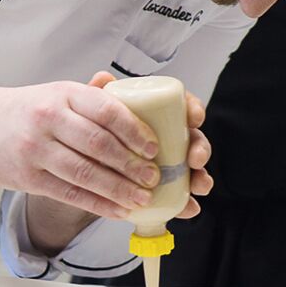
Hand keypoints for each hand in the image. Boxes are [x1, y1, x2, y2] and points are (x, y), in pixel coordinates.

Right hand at [0, 74, 165, 218]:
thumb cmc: (21, 110)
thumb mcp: (55, 92)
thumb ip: (90, 94)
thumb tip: (121, 87)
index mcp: (63, 94)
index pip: (107, 110)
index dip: (134, 130)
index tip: (153, 146)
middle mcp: (49, 119)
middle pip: (99, 145)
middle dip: (131, 164)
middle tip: (154, 176)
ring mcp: (36, 150)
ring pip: (86, 174)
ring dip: (119, 189)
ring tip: (140, 197)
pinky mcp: (27, 178)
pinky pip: (70, 194)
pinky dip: (98, 205)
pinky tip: (117, 210)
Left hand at [85, 71, 213, 219]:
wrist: (84, 169)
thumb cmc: (97, 135)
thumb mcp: (95, 114)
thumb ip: (100, 97)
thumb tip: (102, 78)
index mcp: (157, 114)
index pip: (182, 105)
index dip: (193, 109)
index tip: (194, 118)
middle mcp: (167, 137)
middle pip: (192, 138)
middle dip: (200, 147)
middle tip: (196, 158)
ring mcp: (168, 165)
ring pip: (191, 169)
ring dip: (201, 177)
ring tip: (199, 186)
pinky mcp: (163, 190)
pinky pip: (180, 196)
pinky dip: (186, 204)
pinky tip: (189, 209)